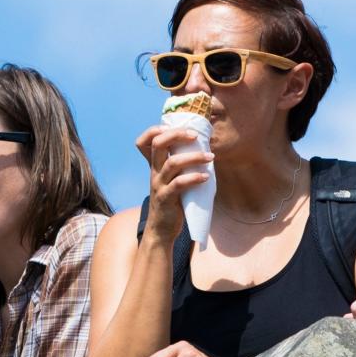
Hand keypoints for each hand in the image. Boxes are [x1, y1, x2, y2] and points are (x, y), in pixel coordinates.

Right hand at [135, 125, 213, 243]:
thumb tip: (204, 148)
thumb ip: (181, 166)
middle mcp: (154, 171)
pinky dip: (194, 178)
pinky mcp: (166, 198)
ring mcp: (159, 184)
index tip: (175, 127)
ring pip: (172, 163)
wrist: (161, 229)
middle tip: (196, 135)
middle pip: (158, 144)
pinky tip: (205, 177)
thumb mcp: (172, 179)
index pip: (145, 141)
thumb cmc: (172, 201)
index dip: (155, 129)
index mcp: (155, 165)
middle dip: (177, 134)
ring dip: (194, 157)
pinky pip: (179, 184)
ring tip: (211, 156)